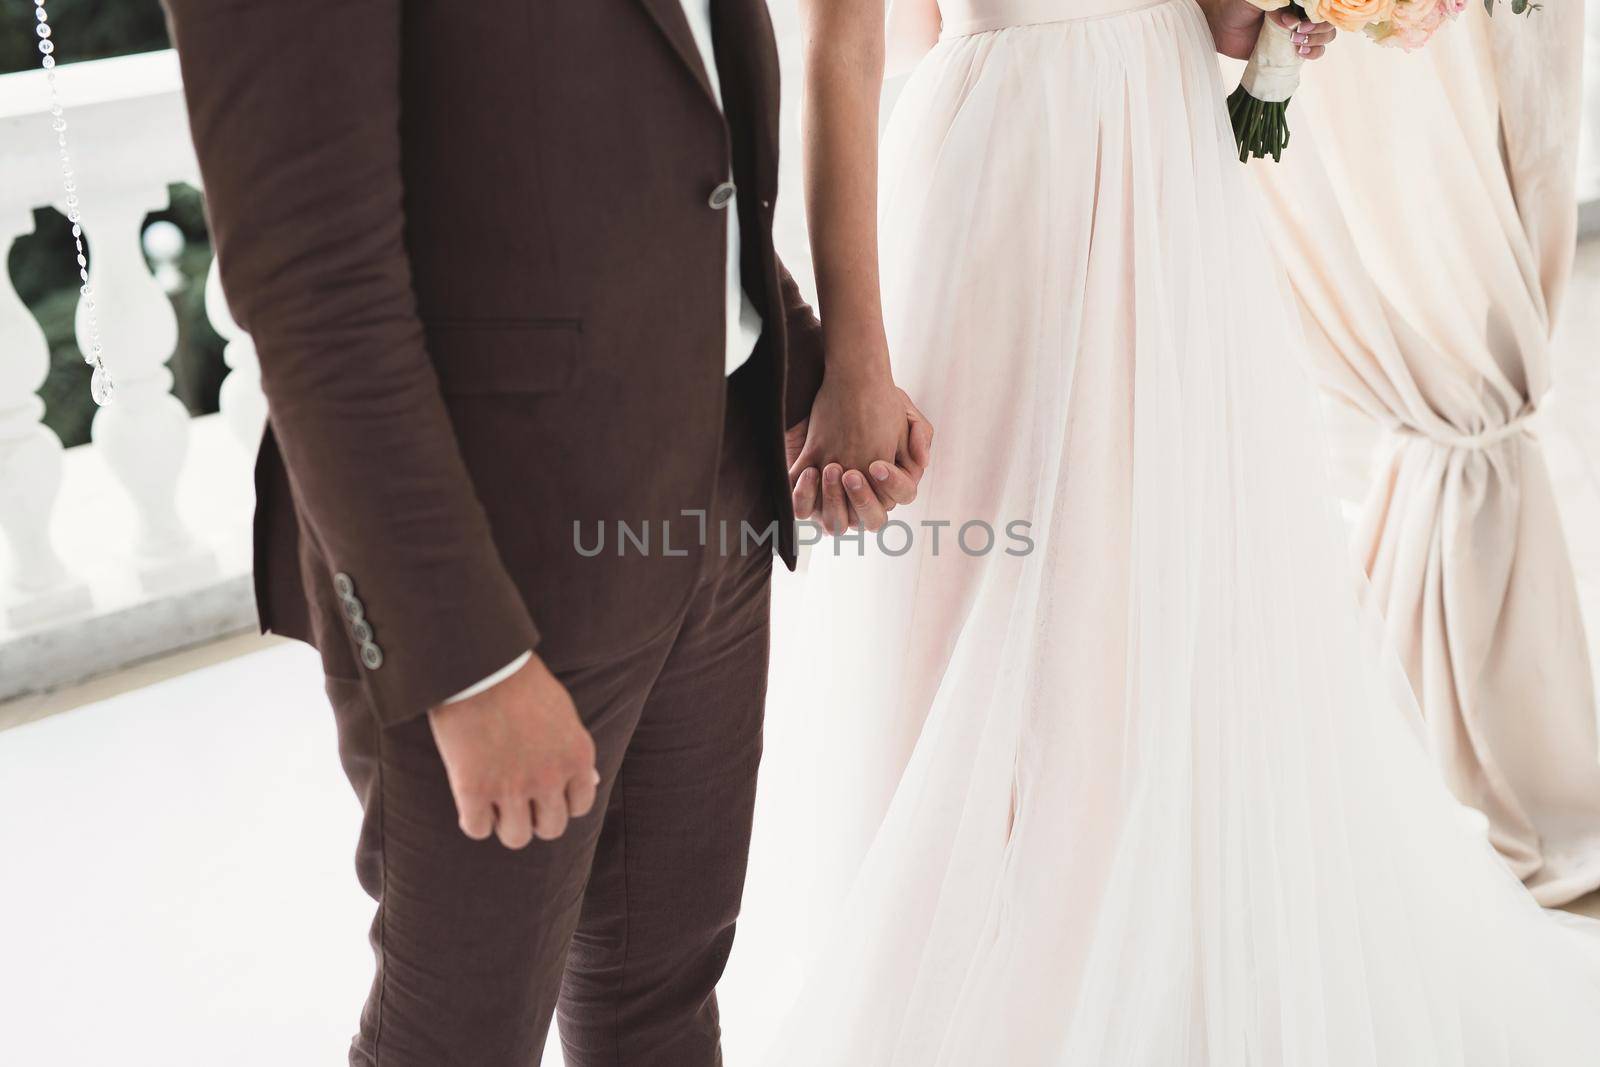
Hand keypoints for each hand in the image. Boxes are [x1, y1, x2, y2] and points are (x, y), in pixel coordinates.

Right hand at [427, 654, 598, 848]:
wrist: (478, 665)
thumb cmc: (521, 682)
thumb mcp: (563, 712)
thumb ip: (575, 750)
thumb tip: (591, 781)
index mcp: (577, 757)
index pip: (579, 807)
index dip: (560, 802)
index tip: (544, 793)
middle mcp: (550, 777)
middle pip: (551, 829)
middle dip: (535, 818)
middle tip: (518, 801)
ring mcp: (512, 787)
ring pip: (516, 837)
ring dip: (505, 823)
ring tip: (494, 804)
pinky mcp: (474, 790)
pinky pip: (477, 829)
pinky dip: (473, 820)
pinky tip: (470, 801)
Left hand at [787, 385, 933, 533]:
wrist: (829, 391)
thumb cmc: (870, 403)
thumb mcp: (901, 409)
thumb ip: (919, 433)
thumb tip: (923, 462)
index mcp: (892, 483)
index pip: (901, 497)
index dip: (892, 485)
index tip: (877, 464)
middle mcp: (866, 499)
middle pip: (873, 520)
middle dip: (863, 500)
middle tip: (851, 474)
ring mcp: (836, 501)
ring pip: (837, 523)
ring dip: (834, 501)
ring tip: (830, 469)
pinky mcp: (808, 494)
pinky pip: (803, 510)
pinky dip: (805, 497)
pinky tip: (809, 472)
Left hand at [1209, 1, 1336, 60]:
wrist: (1219, 29)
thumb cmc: (1236, 8)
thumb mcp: (1257, 0)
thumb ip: (1275, 3)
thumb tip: (1292, 18)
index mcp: (1295, 2)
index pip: (1320, 6)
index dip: (1319, 13)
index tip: (1303, 20)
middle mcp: (1300, 15)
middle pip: (1326, 20)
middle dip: (1319, 28)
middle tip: (1298, 33)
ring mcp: (1296, 33)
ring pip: (1324, 36)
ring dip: (1318, 40)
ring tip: (1296, 45)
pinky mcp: (1289, 51)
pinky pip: (1312, 52)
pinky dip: (1313, 53)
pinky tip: (1301, 54)